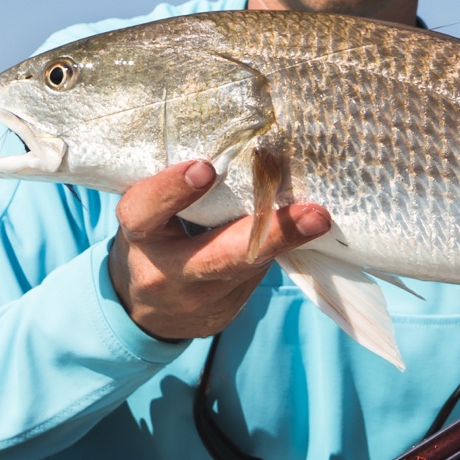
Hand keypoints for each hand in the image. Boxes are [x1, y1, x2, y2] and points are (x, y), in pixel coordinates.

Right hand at [107, 160, 332, 341]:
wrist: (146, 309)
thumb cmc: (153, 238)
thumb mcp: (150, 213)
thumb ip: (177, 190)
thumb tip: (241, 147)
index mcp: (140, 237)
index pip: (145, 213)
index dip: (171, 190)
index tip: (205, 168)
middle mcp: (166, 274)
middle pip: (218, 259)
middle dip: (270, 235)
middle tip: (313, 214)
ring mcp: (198, 301)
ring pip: (248, 268)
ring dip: (287, 240)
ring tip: (319, 218)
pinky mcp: (224, 312)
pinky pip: (257, 276)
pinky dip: (279, 248)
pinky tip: (303, 228)